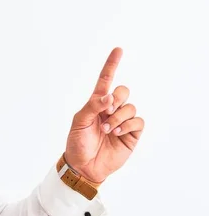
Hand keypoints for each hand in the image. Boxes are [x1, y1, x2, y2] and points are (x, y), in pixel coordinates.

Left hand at [65, 47, 143, 183]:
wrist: (84, 166)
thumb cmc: (77, 142)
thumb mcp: (79, 122)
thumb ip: (93, 106)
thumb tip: (109, 96)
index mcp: (96, 103)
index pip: (105, 80)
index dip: (111, 64)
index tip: (118, 50)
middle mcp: (111, 109)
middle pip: (123, 91)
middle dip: (116, 99)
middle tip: (105, 113)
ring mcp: (122, 121)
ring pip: (130, 107)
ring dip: (119, 116)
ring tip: (107, 129)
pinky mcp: (131, 134)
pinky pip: (138, 121)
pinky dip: (128, 124)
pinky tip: (118, 132)